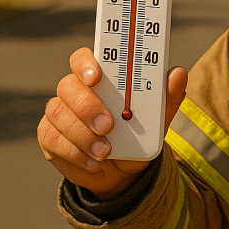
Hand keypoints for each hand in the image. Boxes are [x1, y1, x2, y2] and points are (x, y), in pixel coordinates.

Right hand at [37, 47, 187, 198]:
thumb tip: (178, 73)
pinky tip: (93, 161)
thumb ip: (167, 96)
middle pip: (67, 86)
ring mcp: (59, 112)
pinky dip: (74, 152)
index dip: (85, 63)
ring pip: (59, 113)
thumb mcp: (158, 118)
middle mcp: (75, 90)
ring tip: (105, 152)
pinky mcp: (50, 136)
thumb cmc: (139, 134)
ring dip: (82, 134)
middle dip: (87, 106)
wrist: (124, 171)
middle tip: (108, 125)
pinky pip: (52, 139)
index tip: (96, 77)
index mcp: (100, 77)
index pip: (82, 58)